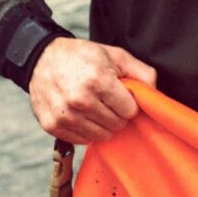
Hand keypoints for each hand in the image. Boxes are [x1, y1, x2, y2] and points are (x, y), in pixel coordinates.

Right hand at [29, 37, 156, 142]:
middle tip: (107, 101)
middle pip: (116, 124)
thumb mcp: (116, 56)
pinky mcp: (52, 125)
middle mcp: (80, 100)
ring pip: (101, 136)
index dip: (128, 104)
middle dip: (116, 114)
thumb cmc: (84, 57)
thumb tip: (155, 95)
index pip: (129, 111)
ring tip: (95, 107)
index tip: (120, 96)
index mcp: (98, 81)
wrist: (42, 58)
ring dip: (102, 124)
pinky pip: (82, 140)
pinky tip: (82, 114)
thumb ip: (142, 74)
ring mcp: (64, 115)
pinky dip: (86, 131)